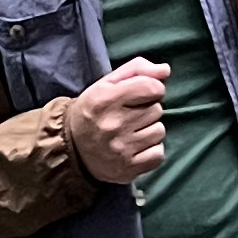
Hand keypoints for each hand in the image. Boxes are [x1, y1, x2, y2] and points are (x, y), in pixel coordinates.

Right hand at [61, 59, 169, 184]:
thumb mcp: (107, 83)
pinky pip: (158, 154)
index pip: (152, 87)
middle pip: (156, 110)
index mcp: (105, 99)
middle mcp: (113, 124)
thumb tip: (165, 70)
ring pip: (159, 131)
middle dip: (147, 110)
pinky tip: (136, 147)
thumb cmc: (95, 110)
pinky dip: (151, 150)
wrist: (72, 148)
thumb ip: (137, 69)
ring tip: (132, 131)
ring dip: (150, 130)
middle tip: (130, 115)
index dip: (152, 88)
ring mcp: (121, 149)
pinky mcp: (127, 168)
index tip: (142, 94)